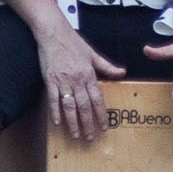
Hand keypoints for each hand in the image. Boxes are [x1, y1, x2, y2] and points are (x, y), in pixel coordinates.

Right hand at [38, 22, 129, 143]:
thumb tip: (122, 72)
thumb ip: (107, 66)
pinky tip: (57, 123)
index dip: (101, 114)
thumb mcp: (93, 54)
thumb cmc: (74, 42)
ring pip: (69, 106)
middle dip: (88, 123)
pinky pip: (53, 99)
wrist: (54, 33)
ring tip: (75, 135)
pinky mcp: (50, 80)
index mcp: (89, 74)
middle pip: (84, 106)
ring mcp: (62, 81)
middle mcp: (77, 80)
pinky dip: (55, 112)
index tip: (104, 127)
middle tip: (90, 137)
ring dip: (72, 122)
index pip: (97, 99)